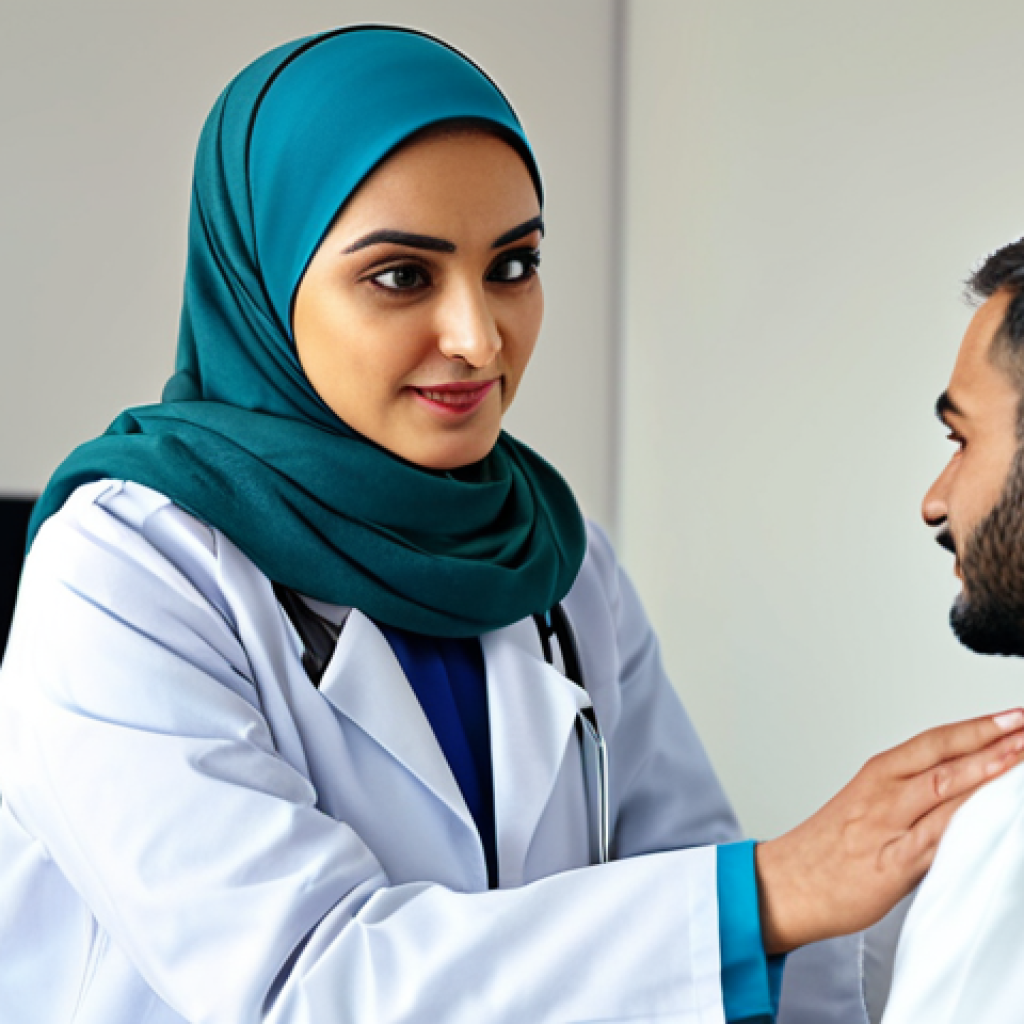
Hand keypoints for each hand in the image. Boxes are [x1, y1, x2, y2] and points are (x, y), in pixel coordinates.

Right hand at [754, 709, 1023, 954]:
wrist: (788, 885)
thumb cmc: (826, 851)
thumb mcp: (868, 810)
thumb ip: (914, 801)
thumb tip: (964, 795)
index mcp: (877, 775)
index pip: (936, 742)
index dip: (978, 727)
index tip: (1013, 716)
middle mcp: (884, 794)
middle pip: (945, 757)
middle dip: (992, 739)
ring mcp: (890, 826)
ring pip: (946, 790)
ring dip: (987, 771)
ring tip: (1021, 754)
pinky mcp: (896, 863)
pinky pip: (941, 836)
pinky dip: (970, 819)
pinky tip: (995, 813)